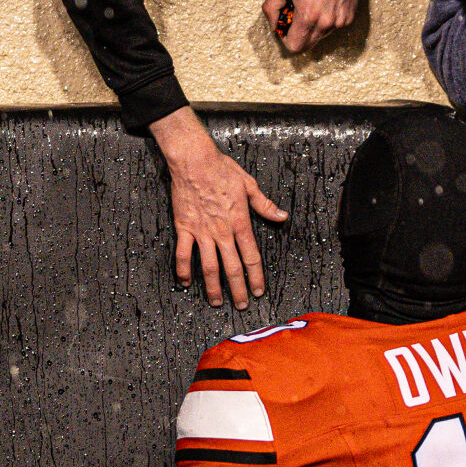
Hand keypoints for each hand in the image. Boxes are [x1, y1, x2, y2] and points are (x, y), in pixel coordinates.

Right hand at [152, 108, 288, 308]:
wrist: (194, 161)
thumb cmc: (222, 169)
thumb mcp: (249, 185)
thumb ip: (265, 205)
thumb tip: (282, 216)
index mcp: (240, 222)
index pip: (251, 256)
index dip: (256, 277)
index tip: (258, 291)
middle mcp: (222, 232)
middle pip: (232, 267)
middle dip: (238, 289)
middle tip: (241, 305)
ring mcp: (202, 232)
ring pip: (209, 266)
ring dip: (213, 287)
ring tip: (217, 302)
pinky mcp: (184, 228)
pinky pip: (183, 254)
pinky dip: (183, 270)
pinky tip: (186, 283)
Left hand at [262, 0, 363, 52]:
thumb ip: (271, 9)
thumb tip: (274, 26)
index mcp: (308, 16)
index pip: (294, 47)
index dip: (286, 39)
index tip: (286, 26)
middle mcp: (326, 23)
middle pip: (308, 46)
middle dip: (298, 35)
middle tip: (296, 17)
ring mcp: (340, 21)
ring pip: (321, 37)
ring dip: (313, 27)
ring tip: (312, 5)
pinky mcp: (349, 17)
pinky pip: (333, 28)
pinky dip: (326, 20)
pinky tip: (325, 2)